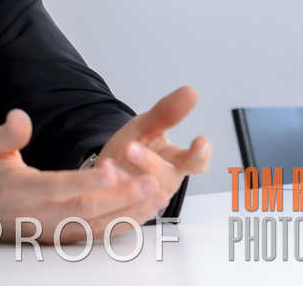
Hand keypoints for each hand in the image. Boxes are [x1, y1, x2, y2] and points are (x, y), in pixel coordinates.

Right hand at [0, 109, 171, 243]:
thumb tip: (20, 117)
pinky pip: (96, 235)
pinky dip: (122, 227)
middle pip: (86, 209)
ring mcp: (54, 230)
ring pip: (96, 225)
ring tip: (156, 197)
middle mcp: (41, 215)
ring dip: (130, 213)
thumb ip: (8, 133)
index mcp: (23, 190)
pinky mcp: (63, 239)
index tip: (110, 172)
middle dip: (122, 197)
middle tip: (150, 182)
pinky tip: (143, 215)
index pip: (58, 187)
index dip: (85, 182)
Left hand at [98, 86, 211, 204]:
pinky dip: (111, 195)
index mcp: (175, 163)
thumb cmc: (134, 148)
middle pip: (164, 178)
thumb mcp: (147, 126)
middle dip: (149, 163)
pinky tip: (102, 178)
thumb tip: (190, 91)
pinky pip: (121, 209)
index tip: (200, 142)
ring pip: (142, 197)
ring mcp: (145, 201)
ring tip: (111, 165)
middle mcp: (163, 184)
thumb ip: (168, 112)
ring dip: (126, 180)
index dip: (200, 154)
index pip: (196, 163)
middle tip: (131, 148)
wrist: (108, 169)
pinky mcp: (124, 211)